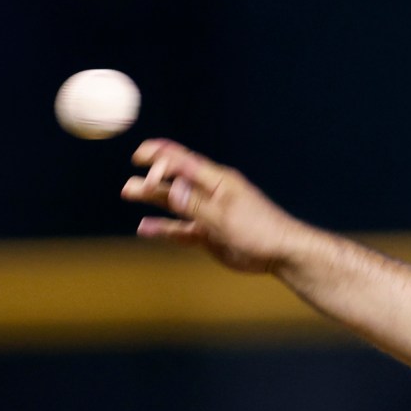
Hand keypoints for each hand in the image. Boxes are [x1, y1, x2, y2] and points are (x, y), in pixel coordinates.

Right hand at [122, 140, 305, 273]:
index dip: (160, 157)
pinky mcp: (209, 235)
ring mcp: (208, 214)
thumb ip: (195, 203)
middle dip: (151, 177)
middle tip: (129, 177)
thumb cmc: (259, 230)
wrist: (281, 254)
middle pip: (175, 181)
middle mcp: (210, 194)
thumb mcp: (224, 216)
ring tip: (129, 192)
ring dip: (153, 198)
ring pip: (175, 204)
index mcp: (217, 181)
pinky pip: (181, 230)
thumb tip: (170, 187)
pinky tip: (145, 227)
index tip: (140, 159)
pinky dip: (163, 228)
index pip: (183, 161)